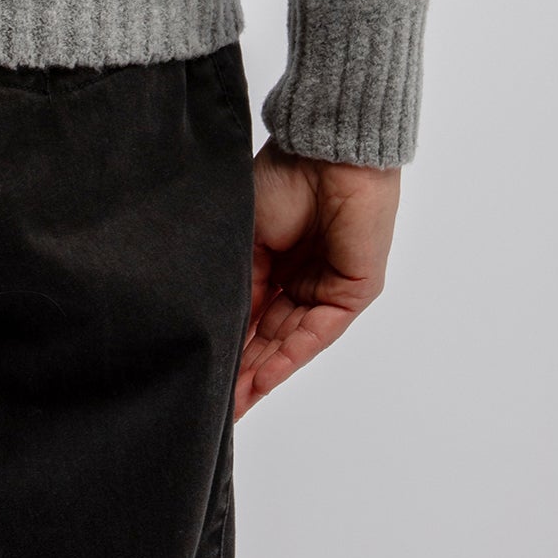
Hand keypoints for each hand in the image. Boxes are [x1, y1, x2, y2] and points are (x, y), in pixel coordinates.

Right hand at [233, 141, 400, 418]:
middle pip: (270, 335)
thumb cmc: (286, 176)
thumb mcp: (249, 234)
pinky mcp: (354, 292)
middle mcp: (303, 279)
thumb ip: (240, 280)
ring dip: (263, 372)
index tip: (202, 373)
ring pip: (290, 340)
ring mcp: (329, 287)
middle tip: (216, 405)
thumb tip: (222, 325)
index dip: (229, 343)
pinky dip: (290, 357)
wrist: (328, 152)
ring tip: (234, 403)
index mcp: (277, 260)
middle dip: (243, 370)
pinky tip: (264, 379)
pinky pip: (318, 332)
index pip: (250, 312)